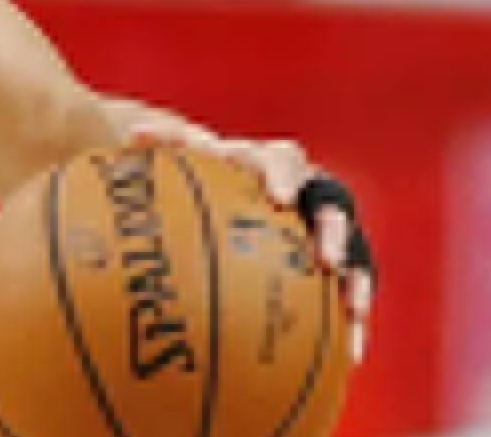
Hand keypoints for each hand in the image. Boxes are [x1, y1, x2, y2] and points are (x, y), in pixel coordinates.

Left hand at [127, 122, 376, 362]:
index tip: (277, 197)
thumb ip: (165, 146)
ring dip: (357, 276)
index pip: (282, 160)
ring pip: (355, 248)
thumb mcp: (182, 156)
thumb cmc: (201, 173)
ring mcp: (327, 226)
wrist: (229, 184)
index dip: (283, 175)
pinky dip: (353, 319)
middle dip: (333, 229)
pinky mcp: (338, 262)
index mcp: (272, 162)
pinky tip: (352, 354)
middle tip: (327, 258)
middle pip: (331, 203)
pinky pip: (352, 289)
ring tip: (352, 308)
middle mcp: (309, 191)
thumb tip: (134, 135)